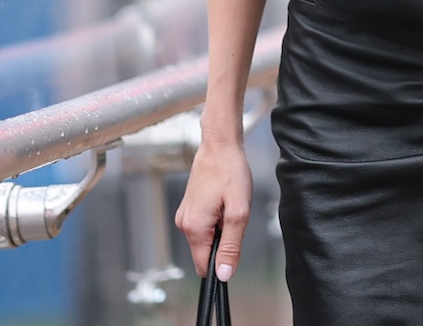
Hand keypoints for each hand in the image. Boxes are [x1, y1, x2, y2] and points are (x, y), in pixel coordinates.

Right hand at [176, 137, 251, 281]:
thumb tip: (224, 275)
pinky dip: (218, 219)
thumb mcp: (238, 212)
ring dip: (223, 228)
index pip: (204, 266)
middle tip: (235, 215)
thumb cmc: (230, 173)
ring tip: (229, 204)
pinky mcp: (190, 208)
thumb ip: (231, 246)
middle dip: (225, 240)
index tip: (235, 247)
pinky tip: (224, 200)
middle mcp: (184, 225)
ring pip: (208, 237)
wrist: (220, 146)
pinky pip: (205, 225)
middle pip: (208, 251)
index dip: (222, 263)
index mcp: (194, 229)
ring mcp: (185, 216)